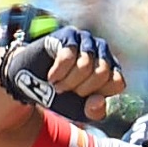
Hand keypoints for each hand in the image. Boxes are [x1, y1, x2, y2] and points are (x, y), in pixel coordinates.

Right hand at [0, 27, 124, 119]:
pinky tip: (51, 76)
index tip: (82, 97)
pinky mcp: (68, 35)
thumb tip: (99, 101)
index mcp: (112, 69)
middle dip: (81, 88)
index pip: (117, 82)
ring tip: (58, 85)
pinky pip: (68, 56)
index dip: (98, 94)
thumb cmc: (60, 96)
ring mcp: (86, 40)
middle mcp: (103, 51)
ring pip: (85, 64)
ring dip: (68, 81)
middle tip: (66, 90)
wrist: (30, 83)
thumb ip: (95, 111)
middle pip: (101, 73)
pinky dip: (58, 72)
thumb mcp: (80, 110)